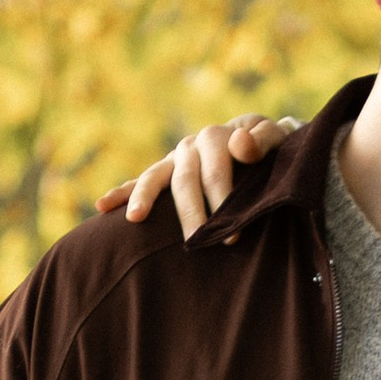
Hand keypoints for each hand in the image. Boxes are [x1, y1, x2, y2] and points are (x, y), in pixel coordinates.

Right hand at [94, 113, 300, 236]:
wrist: (265, 144)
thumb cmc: (274, 149)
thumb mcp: (278, 139)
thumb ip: (265, 138)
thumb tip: (238, 143)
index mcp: (217, 136)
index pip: (216, 171)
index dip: (223, 201)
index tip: (233, 235)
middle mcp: (191, 145)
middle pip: (186, 182)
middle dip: (192, 214)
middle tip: (200, 243)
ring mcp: (176, 159)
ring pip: (157, 178)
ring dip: (144, 198)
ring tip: (134, 219)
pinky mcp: (167, 171)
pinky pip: (142, 181)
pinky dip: (122, 192)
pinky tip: (102, 206)